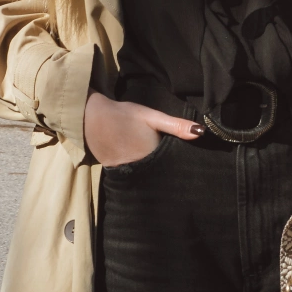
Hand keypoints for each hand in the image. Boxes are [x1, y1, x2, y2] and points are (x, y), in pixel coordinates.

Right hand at [84, 92, 204, 166]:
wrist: (90, 117)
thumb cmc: (124, 114)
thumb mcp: (152, 116)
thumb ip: (176, 126)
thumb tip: (201, 132)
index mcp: (153, 157)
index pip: (174, 167)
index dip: (182, 165)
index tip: (192, 165)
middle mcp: (141, 170)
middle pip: (161, 174)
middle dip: (169, 171)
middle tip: (179, 167)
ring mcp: (127, 173)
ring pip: (148, 177)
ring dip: (155, 173)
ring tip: (165, 169)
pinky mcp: (116, 173)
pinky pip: (134, 176)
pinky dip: (140, 172)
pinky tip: (143, 166)